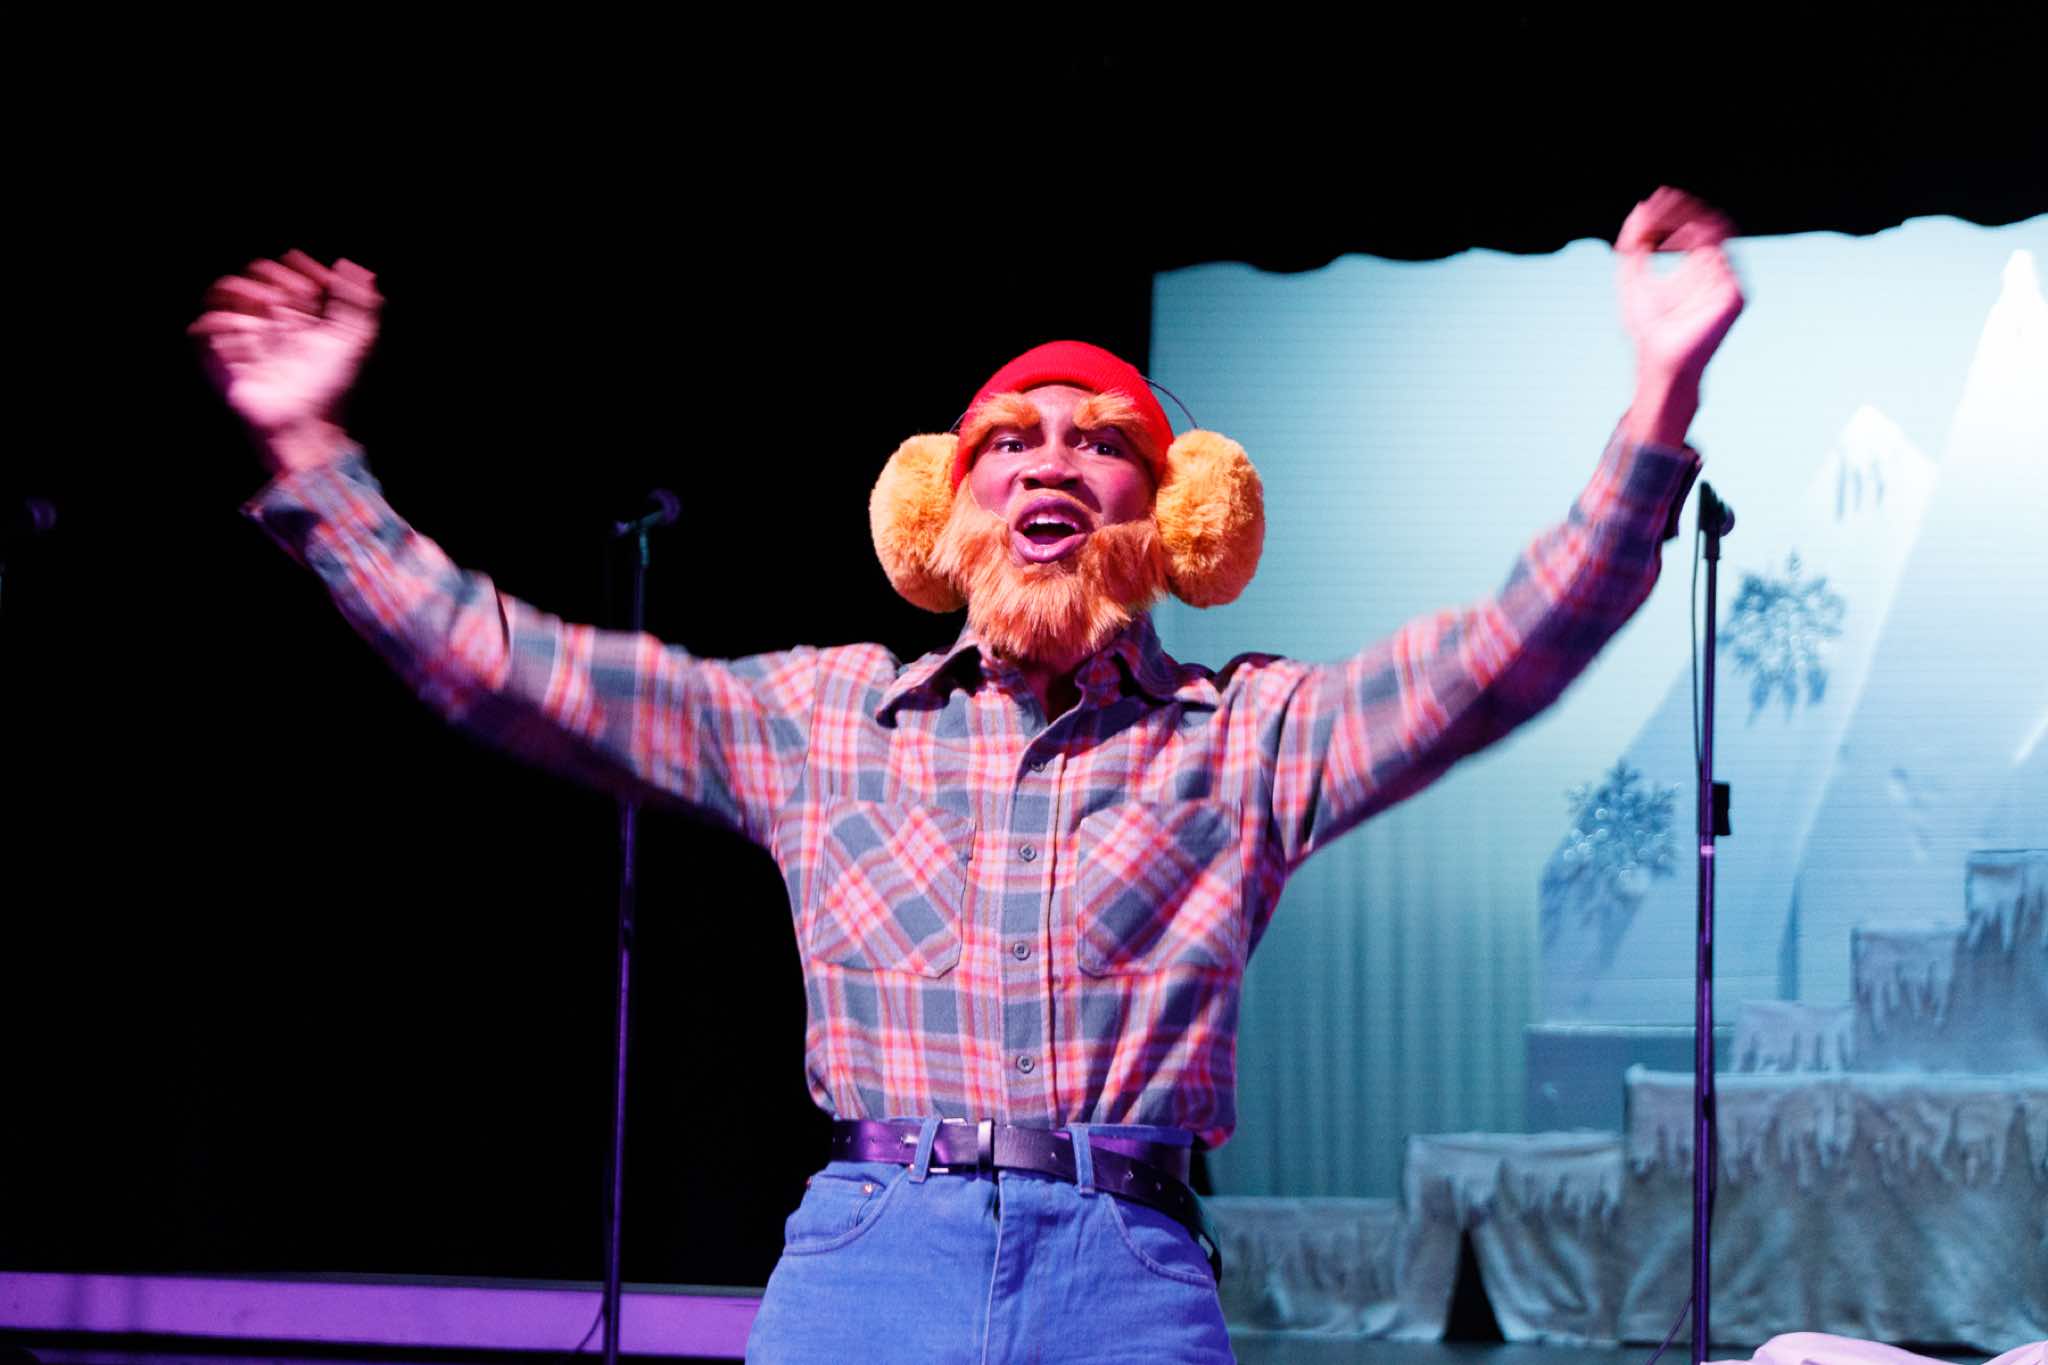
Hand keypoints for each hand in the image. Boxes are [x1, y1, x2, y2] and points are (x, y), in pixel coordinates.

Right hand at [190, 251, 381, 473]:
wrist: (307, 421)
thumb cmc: (332, 387)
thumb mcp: (355, 341)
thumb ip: (358, 302)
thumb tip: (354, 267)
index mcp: (298, 313)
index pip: (289, 269)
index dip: (301, 266)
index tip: (318, 282)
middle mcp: (269, 319)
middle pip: (256, 272)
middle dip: (273, 275)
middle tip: (296, 295)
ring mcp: (244, 335)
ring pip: (224, 291)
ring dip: (243, 289)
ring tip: (267, 304)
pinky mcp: (222, 356)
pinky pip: (204, 327)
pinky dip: (219, 321)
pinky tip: (245, 329)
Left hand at [1615, 188, 1744, 446]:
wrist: (1657, 362)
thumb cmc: (1647, 328)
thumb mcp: (1632, 279)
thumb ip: (1633, 245)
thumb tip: (1640, 208)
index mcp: (1699, 267)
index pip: (1696, 224)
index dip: (1675, 210)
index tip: (1650, 203)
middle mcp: (1718, 271)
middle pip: (1711, 221)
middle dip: (1681, 209)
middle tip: (1655, 204)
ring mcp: (1729, 281)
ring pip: (1718, 232)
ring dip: (1685, 219)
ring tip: (1658, 223)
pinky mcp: (1734, 296)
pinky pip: (1720, 257)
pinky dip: (1693, 242)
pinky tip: (1667, 243)